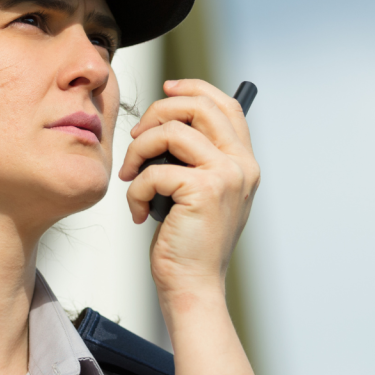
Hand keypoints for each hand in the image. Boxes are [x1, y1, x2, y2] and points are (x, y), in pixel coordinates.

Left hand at [117, 79, 259, 302]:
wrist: (193, 285)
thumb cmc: (189, 244)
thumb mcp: (201, 194)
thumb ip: (197, 160)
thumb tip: (168, 123)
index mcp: (244, 163)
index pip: (226, 105)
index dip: (195, 89)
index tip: (167, 89)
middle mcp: (241, 166)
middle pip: (199, 107)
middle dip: (158, 113)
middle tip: (137, 137)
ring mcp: (227, 176)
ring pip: (172, 131)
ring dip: (138, 150)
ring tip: (130, 177)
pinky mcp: (204, 191)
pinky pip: (154, 170)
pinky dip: (135, 189)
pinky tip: (138, 210)